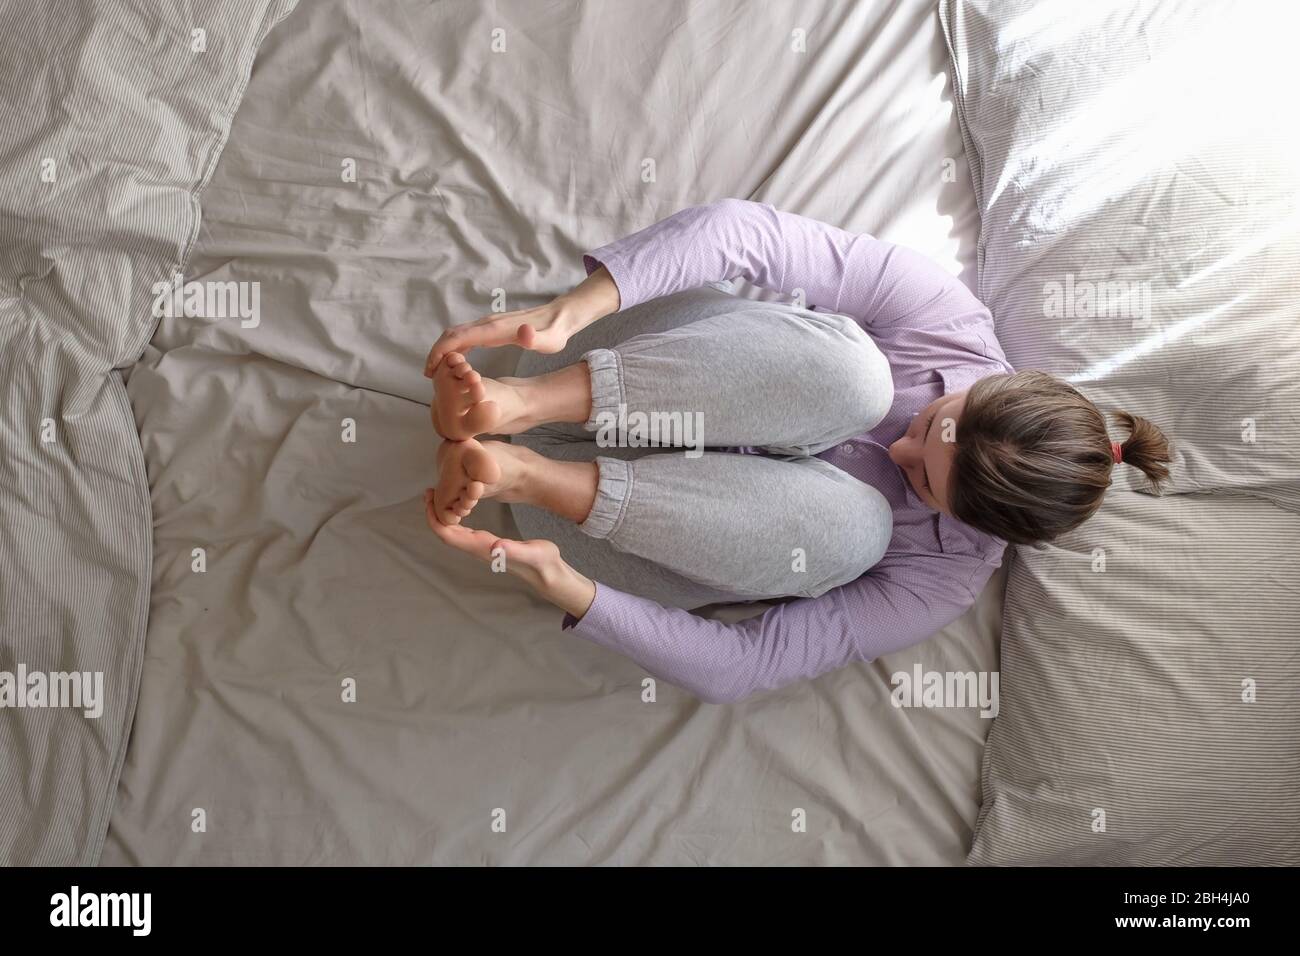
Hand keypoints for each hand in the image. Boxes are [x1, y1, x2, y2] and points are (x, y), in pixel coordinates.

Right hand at [423, 266, 619, 376]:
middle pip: (452, 334)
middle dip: (436, 353)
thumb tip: (524, 333)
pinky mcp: (492, 327)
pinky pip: (466, 335)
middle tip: (427, 375)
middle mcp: (488, 323)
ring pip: (457, 334)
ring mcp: (489, 324)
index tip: (430, 370)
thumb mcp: (549, 340)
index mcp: (495, 329)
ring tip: (436, 371)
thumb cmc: (554, 333)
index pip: (459, 338)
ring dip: (443, 350)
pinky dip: (454, 347)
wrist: (560, 317)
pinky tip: (455, 362)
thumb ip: (536, 339)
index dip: (441, 353)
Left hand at [424, 489, 595, 618]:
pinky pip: (464, 531)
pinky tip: (460, 505)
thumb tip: (495, 546)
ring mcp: (482, 546)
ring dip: (443, 514)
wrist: (548, 572)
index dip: (435, 518)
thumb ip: (513, 550)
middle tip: (428, 490)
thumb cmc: (541, 562)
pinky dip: (456, 516)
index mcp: (482, 547)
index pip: (448, 535)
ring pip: (454, 532)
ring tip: (439, 493)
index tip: (429, 499)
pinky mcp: (488, 543)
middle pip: (446, 532)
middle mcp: (478, 548)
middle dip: (434, 512)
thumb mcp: (531, 553)